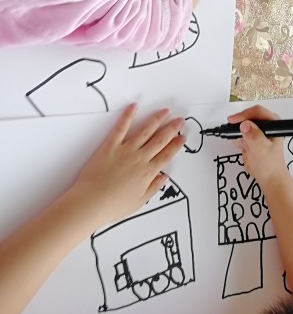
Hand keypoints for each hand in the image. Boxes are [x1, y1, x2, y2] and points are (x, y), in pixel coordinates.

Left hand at [69, 105, 184, 228]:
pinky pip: (121, 127)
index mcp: (147, 173)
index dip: (176, 145)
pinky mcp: (110, 146)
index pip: (167, 155)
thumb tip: (163, 177)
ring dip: (157, 119)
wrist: (90, 203)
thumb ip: (152, 188)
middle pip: (160, 139)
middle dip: (172, 129)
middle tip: (179, 120)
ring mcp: (126, 150)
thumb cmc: (112, 206)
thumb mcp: (138, 202)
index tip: (182, 137)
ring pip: (146, 130)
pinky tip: (134, 106)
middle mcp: (140, 158)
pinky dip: (128, 115)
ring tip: (165, 111)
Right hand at [227, 105, 286, 186]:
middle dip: (240, 124)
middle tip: (230, 129)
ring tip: (241, 143)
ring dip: (239, 133)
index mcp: (274, 124)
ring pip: (244, 126)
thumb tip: (245, 124)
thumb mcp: (261, 150)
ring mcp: (258, 133)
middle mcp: (266, 126)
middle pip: (249, 117)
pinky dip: (239, 140)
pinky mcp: (252, 140)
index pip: (257, 112)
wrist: (269, 179)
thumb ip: (253, 136)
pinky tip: (242, 147)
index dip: (244, 115)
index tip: (233, 121)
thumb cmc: (270, 165)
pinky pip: (241, 135)